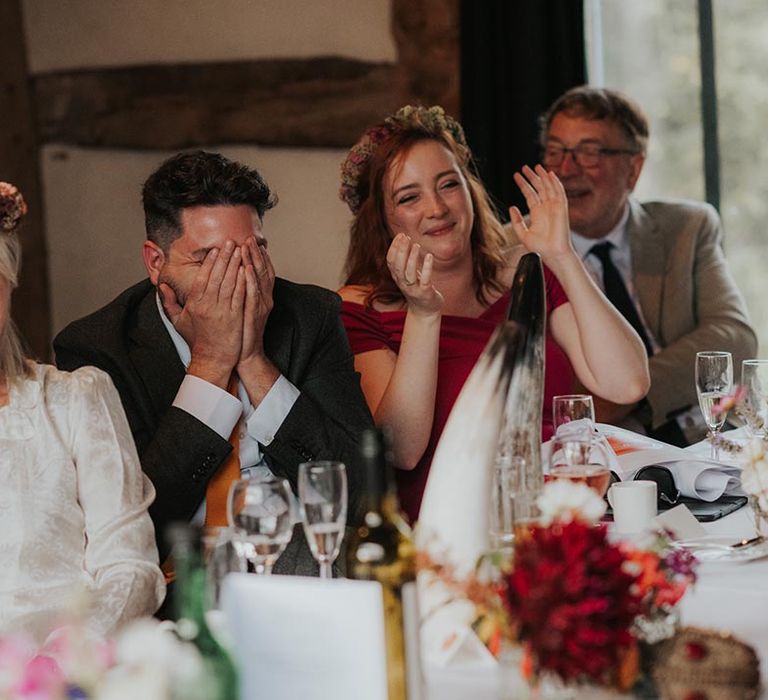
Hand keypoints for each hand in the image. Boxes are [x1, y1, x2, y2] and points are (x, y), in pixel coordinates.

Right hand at [159, 241, 244, 386]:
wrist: (212, 359)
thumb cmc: (197, 341)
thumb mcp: (178, 321)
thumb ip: (169, 302)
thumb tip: (161, 286)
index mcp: (195, 304)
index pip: (202, 278)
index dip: (210, 262)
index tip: (215, 250)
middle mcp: (208, 305)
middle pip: (217, 276)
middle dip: (225, 257)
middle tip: (230, 242)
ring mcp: (222, 311)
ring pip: (229, 283)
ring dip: (235, 265)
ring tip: (240, 251)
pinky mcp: (235, 317)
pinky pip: (240, 295)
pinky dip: (244, 281)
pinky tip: (247, 270)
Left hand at [238, 237, 274, 366]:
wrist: (245, 353)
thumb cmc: (240, 332)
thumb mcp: (241, 309)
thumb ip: (238, 292)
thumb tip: (230, 277)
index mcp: (260, 296)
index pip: (260, 271)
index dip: (257, 256)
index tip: (250, 241)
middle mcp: (264, 299)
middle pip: (262, 271)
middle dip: (255, 253)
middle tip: (249, 238)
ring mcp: (260, 306)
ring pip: (258, 279)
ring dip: (253, 261)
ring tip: (247, 246)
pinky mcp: (254, 314)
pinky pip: (252, 295)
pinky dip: (250, 281)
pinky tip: (246, 269)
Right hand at [386, 233, 442, 314]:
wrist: (425, 310)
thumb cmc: (417, 288)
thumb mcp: (408, 274)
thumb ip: (404, 260)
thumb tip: (402, 239)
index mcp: (397, 277)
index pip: (390, 261)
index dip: (393, 248)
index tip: (400, 235)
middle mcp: (402, 283)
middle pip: (398, 266)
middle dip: (401, 251)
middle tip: (406, 237)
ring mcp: (413, 289)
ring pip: (409, 273)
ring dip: (412, 258)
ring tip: (416, 245)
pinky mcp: (425, 293)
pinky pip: (425, 280)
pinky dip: (427, 268)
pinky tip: (429, 256)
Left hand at [508, 164, 573, 261]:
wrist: (552, 253)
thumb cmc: (540, 248)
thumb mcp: (523, 234)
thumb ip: (516, 221)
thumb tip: (512, 208)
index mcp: (537, 213)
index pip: (529, 194)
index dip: (523, 184)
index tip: (516, 175)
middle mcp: (546, 208)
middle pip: (538, 188)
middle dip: (532, 177)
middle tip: (524, 167)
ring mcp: (554, 207)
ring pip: (549, 187)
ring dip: (543, 176)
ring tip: (536, 167)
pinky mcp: (561, 208)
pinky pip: (559, 192)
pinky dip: (555, 183)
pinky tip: (550, 174)